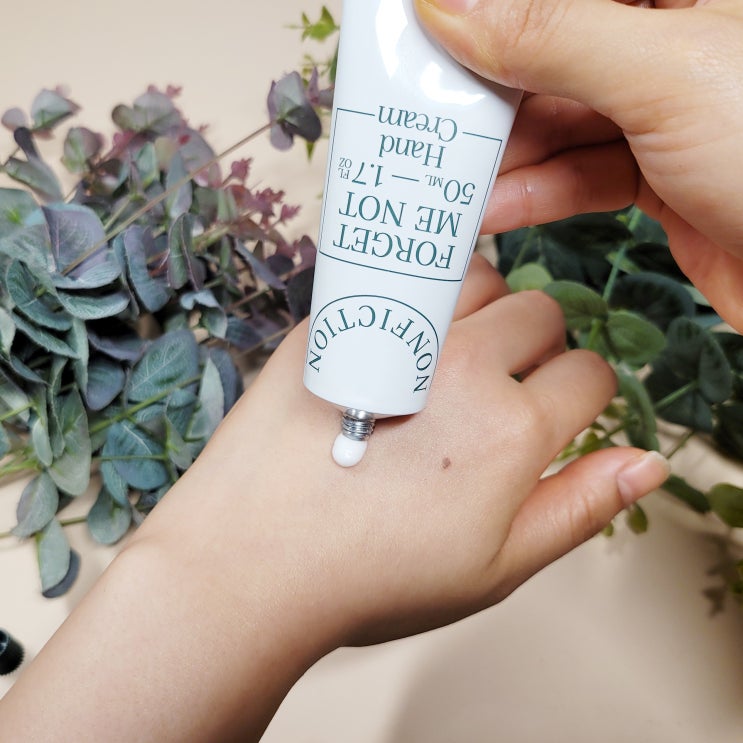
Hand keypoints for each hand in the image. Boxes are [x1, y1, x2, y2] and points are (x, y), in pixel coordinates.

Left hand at [0, 258, 668, 741]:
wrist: (253, 560)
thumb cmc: (371, 573)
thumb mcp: (494, 567)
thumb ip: (579, 507)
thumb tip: (646, 462)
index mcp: (510, 431)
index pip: (591, 374)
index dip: (579, 398)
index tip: (550, 417)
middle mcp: (462, 366)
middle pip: (542, 313)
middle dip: (535, 348)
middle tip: (493, 394)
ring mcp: (397, 331)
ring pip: (480, 278)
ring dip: (482, 312)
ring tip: (446, 363)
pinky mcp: (340, 319)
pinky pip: (406, 279)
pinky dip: (419, 301)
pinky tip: (394, 352)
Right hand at [414, 0, 742, 330]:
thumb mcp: (664, 76)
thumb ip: (553, 37)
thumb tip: (452, 7)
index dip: (494, 10)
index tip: (430, 28)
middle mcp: (674, 42)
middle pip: (554, 50)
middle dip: (488, 88)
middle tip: (427, 114)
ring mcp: (666, 111)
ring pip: (560, 120)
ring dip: (503, 156)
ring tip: (448, 177)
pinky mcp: (659, 174)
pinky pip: (581, 174)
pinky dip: (537, 195)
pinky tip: (494, 209)